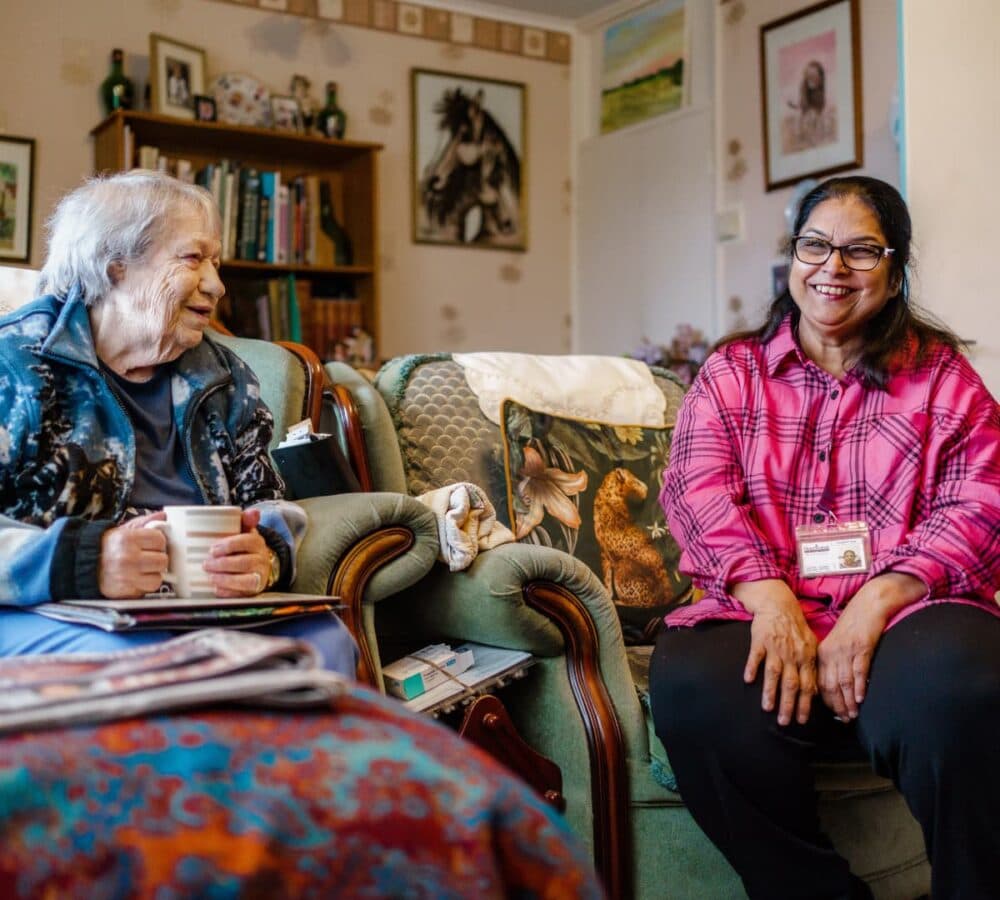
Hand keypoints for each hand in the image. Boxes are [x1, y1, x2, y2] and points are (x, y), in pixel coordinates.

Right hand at [99, 511, 169, 598]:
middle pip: (162, 560)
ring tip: (142, 569)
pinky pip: (147, 590)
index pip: (159, 540)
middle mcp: (127, 558)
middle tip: (148, 557)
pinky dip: (144, 586)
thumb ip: (144, 522)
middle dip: (157, 559)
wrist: (83, 565)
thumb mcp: (124, 530)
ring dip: (152, 575)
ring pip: (158, 578)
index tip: (152, 544)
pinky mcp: (125, 592)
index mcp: (127, 539)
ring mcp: (126, 576)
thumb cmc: (107, 547)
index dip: (158, 542)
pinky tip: (136, 578)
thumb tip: (162, 516)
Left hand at [201, 508, 272, 597]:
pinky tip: (217, 588)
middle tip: (206, 564)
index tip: (213, 549)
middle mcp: (261, 560)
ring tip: (211, 577)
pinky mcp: (254, 591)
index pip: (247, 542)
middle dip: (223, 564)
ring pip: (246, 581)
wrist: (259, 566)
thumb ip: (245, 521)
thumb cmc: (245, 548)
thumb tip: (253, 512)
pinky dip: (229, 592)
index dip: (229, 545)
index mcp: (257, 543)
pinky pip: (243, 594)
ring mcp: (259, 577)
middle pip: (245, 563)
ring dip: (226, 579)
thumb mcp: (246, 532)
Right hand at [735, 580, 817, 725]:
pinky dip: (752, 667)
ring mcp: (776, 648)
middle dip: (789, 705)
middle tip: (785, 722)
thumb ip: (812, 665)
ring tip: (767, 708)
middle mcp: (792, 655)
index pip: (808, 685)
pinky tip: (748, 680)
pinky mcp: (760, 640)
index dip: (805, 704)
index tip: (802, 720)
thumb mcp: (811, 644)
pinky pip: (756, 656)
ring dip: (771, 692)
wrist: (779, 605)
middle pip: (791, 684)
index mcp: (806, 657)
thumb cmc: (795, 627)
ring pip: (774, 674)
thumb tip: (814, 689)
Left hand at [818, 573, 925, 719]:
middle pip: (830, 685)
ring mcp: (846, 649)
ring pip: (843, 680)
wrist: (869, 605)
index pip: (819, 682)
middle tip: (844, 720)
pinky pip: (858, 669)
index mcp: (822, 652)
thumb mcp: (838, 644)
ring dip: (848, 700)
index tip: (833, 715)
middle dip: (837, 705)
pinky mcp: (862, 646)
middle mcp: (831, 652)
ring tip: (853, 715)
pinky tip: (860, 698)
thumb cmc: (855, 627)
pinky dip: (859, 685)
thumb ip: (835, 664)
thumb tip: (837, 688)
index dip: (826, 701)